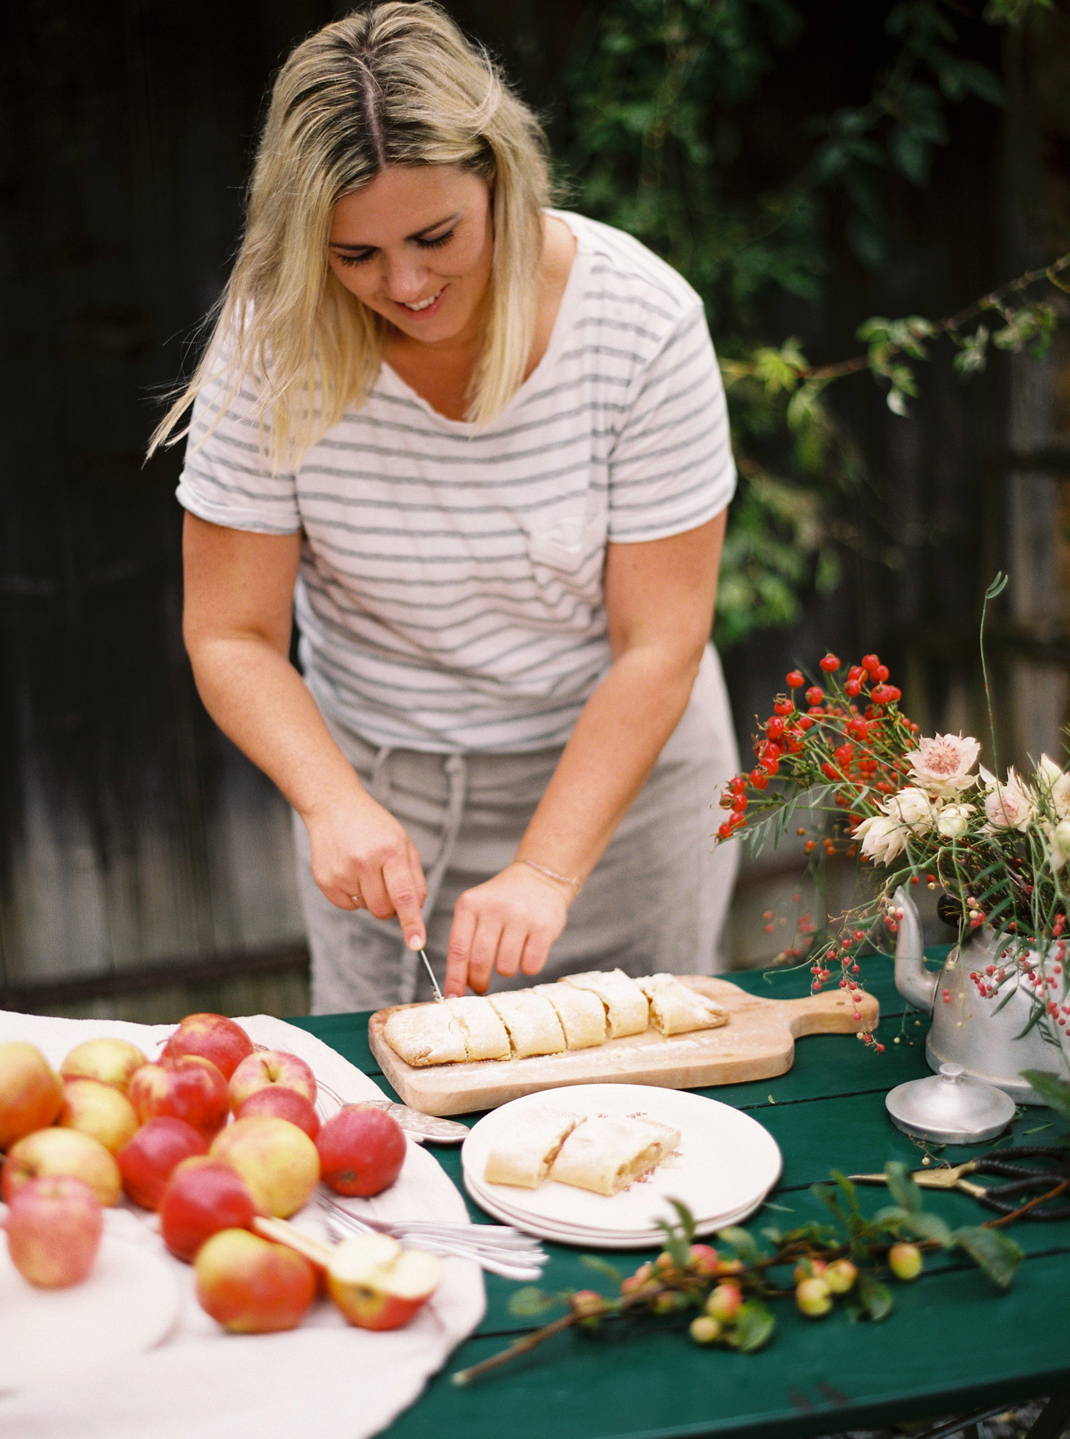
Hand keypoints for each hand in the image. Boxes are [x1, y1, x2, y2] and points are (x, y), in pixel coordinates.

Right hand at [303, 790, 427, 950]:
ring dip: (370, 897)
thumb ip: (415, 878)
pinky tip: (350, 871)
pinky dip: (352, 896)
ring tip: (365, 868)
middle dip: (390, 905)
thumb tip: (416, 911)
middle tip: (386, 881)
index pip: (404, 896)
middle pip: (384, 910)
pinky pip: (347, 906)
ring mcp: (342, 872)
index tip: (416, 944)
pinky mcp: (324, 880)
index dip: (412, 923)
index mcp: (390, 850)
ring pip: (366, 908)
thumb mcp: (403, 843)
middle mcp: (364, 862)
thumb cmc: (374, 827)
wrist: (334, 807)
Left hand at [444, 862, 572, 996]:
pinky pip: (530, 966)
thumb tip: (457, 986)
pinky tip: (527, 951)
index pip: (458, 950)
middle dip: (479, 982)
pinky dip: (528, 967)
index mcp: (470, 904)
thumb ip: (465, 941)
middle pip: (480, 962)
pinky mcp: (544, 926)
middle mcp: (494, 908)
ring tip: (509, 955)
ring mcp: (520, 916)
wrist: (539, 877)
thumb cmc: (502, 902)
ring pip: (506, 967)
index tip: (452, 999)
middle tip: (481, 986)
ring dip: (506, 970)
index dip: (454, 979)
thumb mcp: (477, 909)